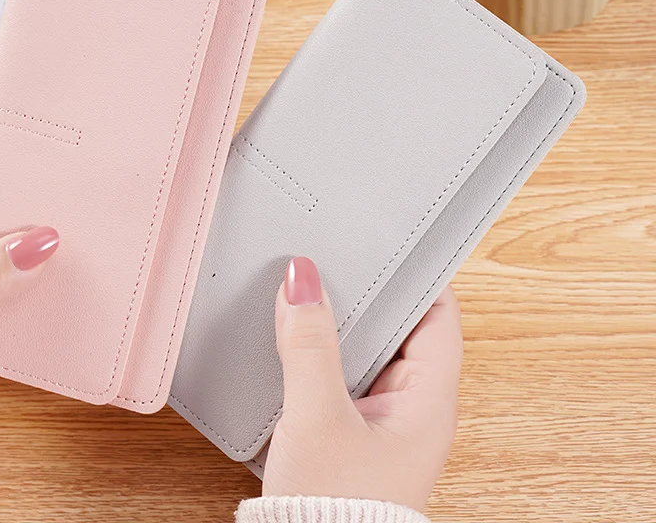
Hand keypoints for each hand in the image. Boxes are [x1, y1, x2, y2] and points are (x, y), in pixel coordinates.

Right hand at [263, 257, 461, 510]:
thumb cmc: (335, 511)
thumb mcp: (317, 416)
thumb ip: (309, 345)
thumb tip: (302, 279)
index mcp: (428, 399)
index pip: (438, 316)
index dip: (416, 276)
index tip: (387, 241)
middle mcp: (413, 406)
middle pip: (402, 327)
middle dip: (370, 293)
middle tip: (337, 258)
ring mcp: (383, 419)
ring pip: (371, 351)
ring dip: (343, 323)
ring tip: (313, 289)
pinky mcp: (354, 431)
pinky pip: (346, 374)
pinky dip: (326, 351)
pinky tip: (299, 338)